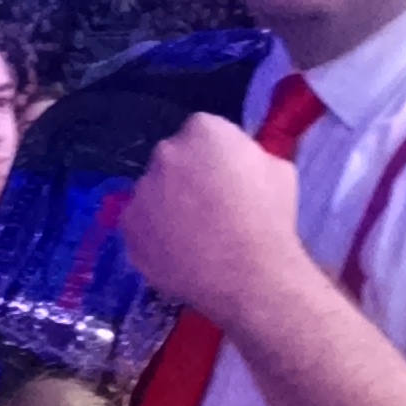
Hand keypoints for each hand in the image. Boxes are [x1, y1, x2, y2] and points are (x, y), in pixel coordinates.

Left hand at [119, 109, 309, 334]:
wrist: (249, 275)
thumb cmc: (270, 219)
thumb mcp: (277, 170)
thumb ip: (249, 156)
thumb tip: (239, 162)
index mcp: (204, 131)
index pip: (202, 132)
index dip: (214, 156)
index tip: (224, 178)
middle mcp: (166, 153)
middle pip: (173, 159)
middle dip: (186, 176)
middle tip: (208, 208)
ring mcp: (142, 190)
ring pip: (152, 192)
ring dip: (167, 205)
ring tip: (193, 236)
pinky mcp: (128, 226)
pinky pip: (139, 224)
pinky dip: (153, 234)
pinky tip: (178, 252)